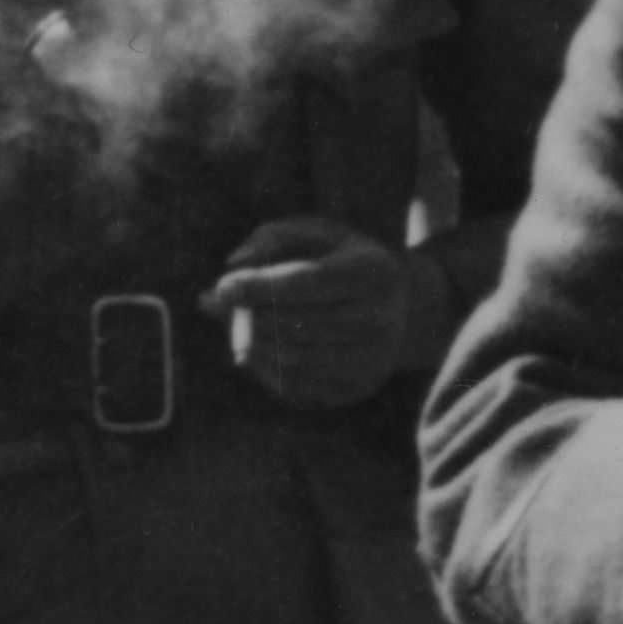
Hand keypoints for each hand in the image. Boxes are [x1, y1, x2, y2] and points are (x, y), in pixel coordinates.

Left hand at [204, 217, 428, 412]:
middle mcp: (381, 319)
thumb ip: (271, 239)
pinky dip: (264, 368)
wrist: (399, 308)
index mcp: (375, 271)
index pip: (309, 282)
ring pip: (292, 360)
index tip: (223, 287)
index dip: (261, 286)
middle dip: (250, 314)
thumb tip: (232, 266)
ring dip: (252, 344)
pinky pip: (295, 387)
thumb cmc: (341, 262)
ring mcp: (372, 360)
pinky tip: (257, 349)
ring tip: (238, 325)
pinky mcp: (356, 389)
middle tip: (226, 303)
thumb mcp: (315, 235)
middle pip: (296, 324)